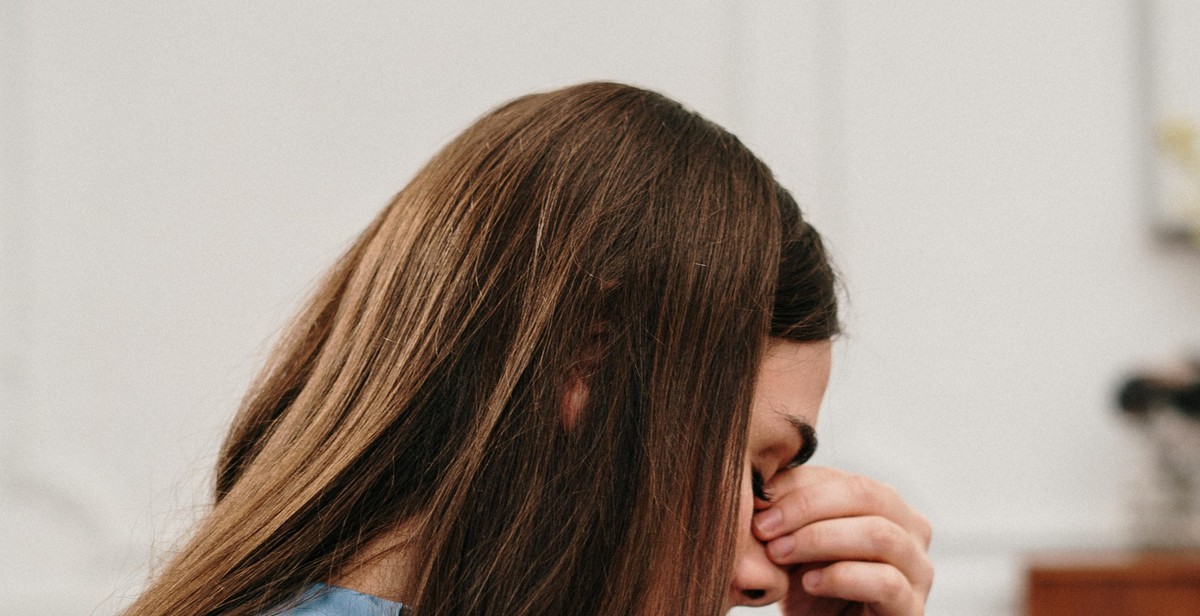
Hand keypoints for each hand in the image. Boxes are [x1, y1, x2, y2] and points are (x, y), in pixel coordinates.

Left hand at [751, 466, 932, 615]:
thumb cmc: (809, 584)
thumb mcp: (795, 541)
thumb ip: (787, 510)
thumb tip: (759, 489)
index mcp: (884, 503)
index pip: (843, 478)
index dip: (796, 486)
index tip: (755, 501)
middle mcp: (910, 529)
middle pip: (866, 495)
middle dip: (807, 508)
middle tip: (764, 528)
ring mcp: (918, 569)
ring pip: (878, 534)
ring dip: (819, 539)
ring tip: (779, 553)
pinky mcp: (912, 608)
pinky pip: (885, 581)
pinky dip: (841, 577)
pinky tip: (809, 583)